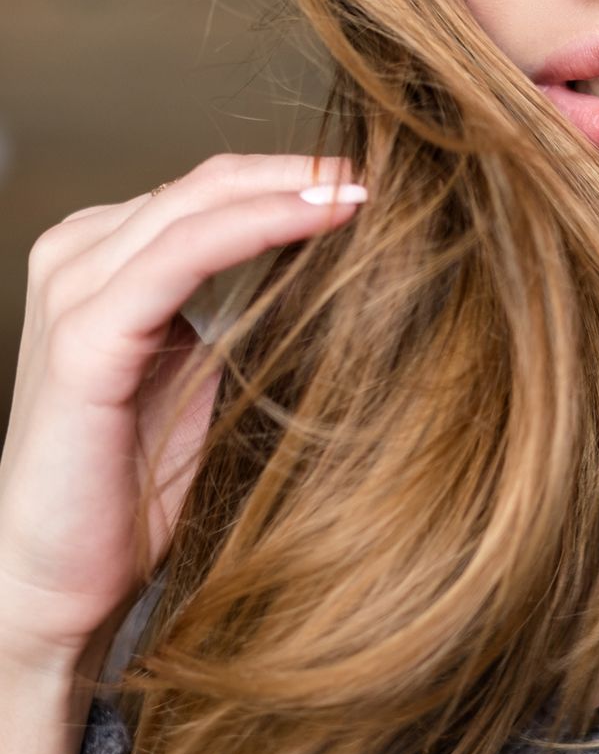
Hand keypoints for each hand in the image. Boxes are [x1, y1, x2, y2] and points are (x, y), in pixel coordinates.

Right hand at [0, 153, 366, 675]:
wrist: (58, 579)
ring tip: (364, 190)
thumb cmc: (132, 488)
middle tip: (385, 173)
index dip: (293, 181)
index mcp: (105, 262)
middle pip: (206, 184)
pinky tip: (319, 220)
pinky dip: (256, 228)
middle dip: (301, 173)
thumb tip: (332, 279)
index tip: (376, 185)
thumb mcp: (201, 380)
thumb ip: (239, 318)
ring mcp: (75, 292)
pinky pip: (180, 256)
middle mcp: (80, 259)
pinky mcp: (84, 338)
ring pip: (196, 206)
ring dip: (287, 190)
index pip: (209, 193)